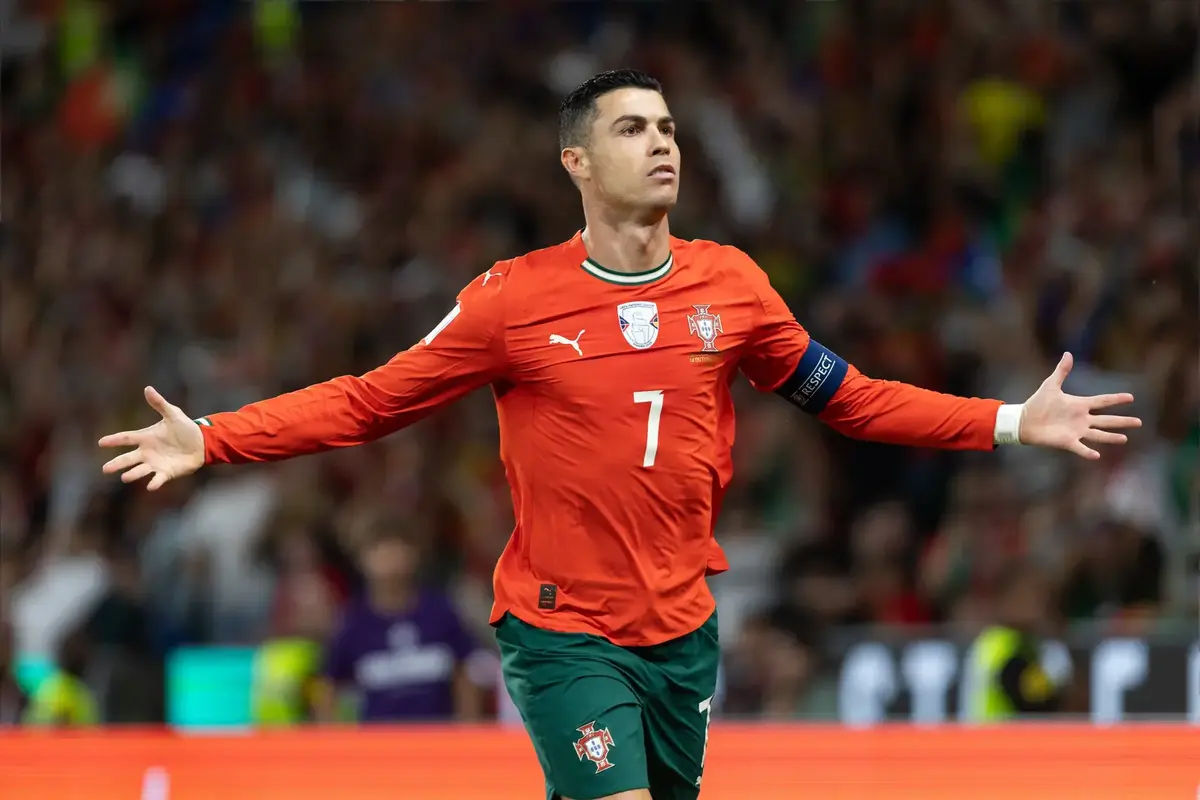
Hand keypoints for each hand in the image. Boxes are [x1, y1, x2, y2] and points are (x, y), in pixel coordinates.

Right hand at [98, 386, 204, 489]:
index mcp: (146, 437)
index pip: (126, 438)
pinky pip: (158, 479)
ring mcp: (155, 463)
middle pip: (128, 458)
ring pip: (140, 470)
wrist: (202, 443)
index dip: (114, 440)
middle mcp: (147, 452)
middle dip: (117, 464)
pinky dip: (154, 482)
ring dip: (133, 474)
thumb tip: (148, 388)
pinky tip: (150, 486)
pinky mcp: (167, 473)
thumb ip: (160, 404)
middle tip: (105, 469)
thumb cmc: (185, 428)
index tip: (101, 442)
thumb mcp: (173, 414)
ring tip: (124, 477)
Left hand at [1019, 353, 1141, 459]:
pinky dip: (1088, 452)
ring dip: (1111, 437)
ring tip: (1125, 438)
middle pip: (1106, 420)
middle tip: (1139, 422)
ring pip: (1098, 434)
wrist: (1024, 420)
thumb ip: (1061, 371)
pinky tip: (1097, 456)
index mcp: (1079, 405)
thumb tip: (1068, 353)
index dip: (1116, 399)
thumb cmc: (1037, 403)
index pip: (1102, 401)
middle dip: (1122, 421)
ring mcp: (1076, 431)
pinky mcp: (1067, 441)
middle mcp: (1081, 419)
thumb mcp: (1050, 385)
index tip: (1131, 397)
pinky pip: (1080, 448)